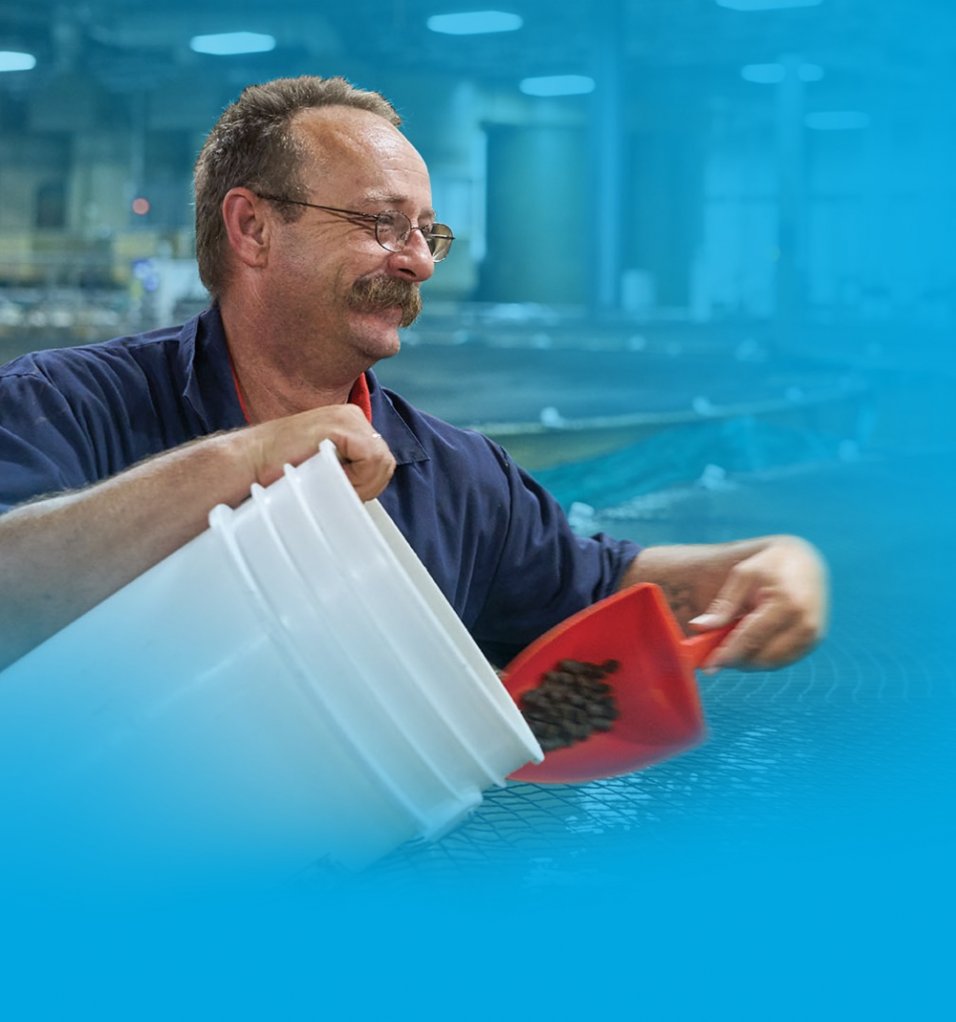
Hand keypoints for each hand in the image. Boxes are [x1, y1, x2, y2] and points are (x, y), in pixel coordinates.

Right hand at [235, 404, 394, 501]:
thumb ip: (349, 472)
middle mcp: (353, 416)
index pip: (381, 461)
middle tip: (338, 488)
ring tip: (331, 481)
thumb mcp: (326, 468)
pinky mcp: (341, 424)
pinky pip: (370, 457)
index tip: (343, 490)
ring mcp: (348, 417)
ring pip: (381, 461)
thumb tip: (371, 490)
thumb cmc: (281, 468)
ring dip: (360, 481)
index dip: (368, 483)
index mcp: (351, 425)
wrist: (251, 459)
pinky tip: (330, 474)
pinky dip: (355, 475)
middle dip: (367, 484)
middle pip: (385, 461)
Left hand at [688, 536, 827, 671]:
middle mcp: (805, 623)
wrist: (807, 561)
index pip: (752, 638)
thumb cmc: (770, 565)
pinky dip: (763, 658)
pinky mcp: (814, 642)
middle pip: (763, 657)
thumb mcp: (743, 576)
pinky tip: (750, 644)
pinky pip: (783, 660)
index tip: (708, 665)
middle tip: (715, 654)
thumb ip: (723, 604)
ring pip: (772, 663)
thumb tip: (699, 627)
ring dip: (748, 661)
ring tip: (732, 644)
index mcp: (787, 603)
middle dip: (736, 660)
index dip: (728, 654)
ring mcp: (812, 635)